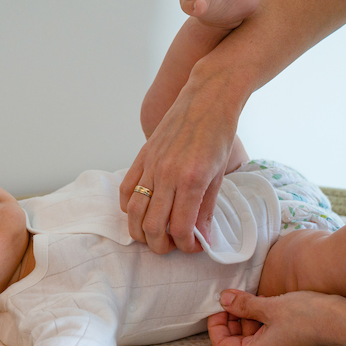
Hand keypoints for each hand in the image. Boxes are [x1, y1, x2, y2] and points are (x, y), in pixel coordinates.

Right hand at [120, 82, 237, 253]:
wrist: (207, 98)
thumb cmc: (218, 133)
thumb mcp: (219, 174)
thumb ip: (207, 208)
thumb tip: (204, 238)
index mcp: (191, 180)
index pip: (181, 228)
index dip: (185, 245)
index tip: (192, 247)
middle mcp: (167, 175)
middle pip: (152, 225)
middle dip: (160, 245)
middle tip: (170, 247)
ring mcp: (151, 165)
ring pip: (134, 212)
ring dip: (140, 231)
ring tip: (151, 236)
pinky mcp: (142, 156)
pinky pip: (126, 189)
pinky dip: (128, 208)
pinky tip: (139, 213)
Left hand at [207, 289, 345, 345]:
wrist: (345, 322)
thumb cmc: (308, 316)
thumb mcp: (270, 306)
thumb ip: (243, 305)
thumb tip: (223, 299)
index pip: (221, 345)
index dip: (216, 324)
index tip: (221, 305)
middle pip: (236, 342)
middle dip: (232, 319)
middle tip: (236, 298)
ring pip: (251, 338)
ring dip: (248, 318)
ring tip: (253, 298)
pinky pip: (267, 337)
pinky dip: (262, 322)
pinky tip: (267, 305)